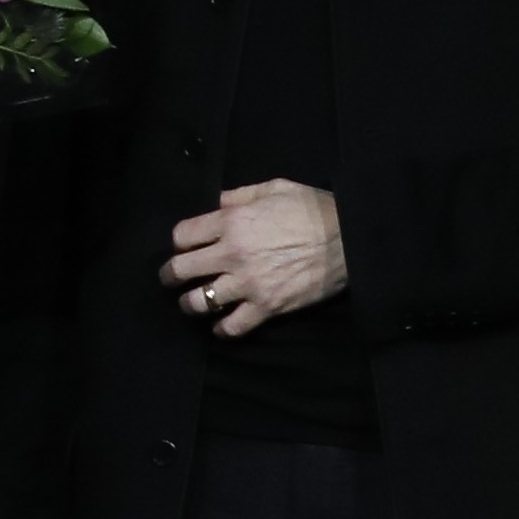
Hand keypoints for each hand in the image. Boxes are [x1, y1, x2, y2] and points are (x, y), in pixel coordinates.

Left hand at [164, 178, 344, 336]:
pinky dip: (221, 329)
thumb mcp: (275, 188)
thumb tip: (218, 202)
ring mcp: (247, 284)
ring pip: (199, 301)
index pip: (183, 235)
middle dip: (170, 275)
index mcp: (232, 221)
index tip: (182, 247)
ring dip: (190, 304)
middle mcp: (231, 253)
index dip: (179, 242)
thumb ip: (241, 195)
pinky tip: (220, 326)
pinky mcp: (266, 307)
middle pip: (181, 270)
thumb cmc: (314, 210)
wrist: (348, 240)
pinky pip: (232, 327)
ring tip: (191, 303)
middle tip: (170, 278)